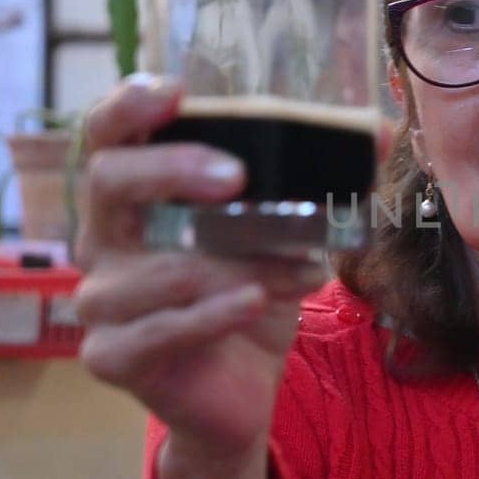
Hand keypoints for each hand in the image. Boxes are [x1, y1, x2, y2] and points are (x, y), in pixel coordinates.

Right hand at [74, 75, 324, 467]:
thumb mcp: (289, 232)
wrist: (244, 387)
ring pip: (153, 269)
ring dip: (237, 265)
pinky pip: (155, 330)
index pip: (107, 134)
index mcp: (135, 193)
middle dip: (172, 169)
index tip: (175, 91)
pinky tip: (254, 302)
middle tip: (236, 176)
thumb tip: (378, 133)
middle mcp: (104, 237)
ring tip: (304, 268)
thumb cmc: (253, 290)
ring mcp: (101, 298)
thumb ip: (321, 182)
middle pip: (108, 181)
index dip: (128, 106)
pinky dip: (212, 314)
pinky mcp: (112, 355)